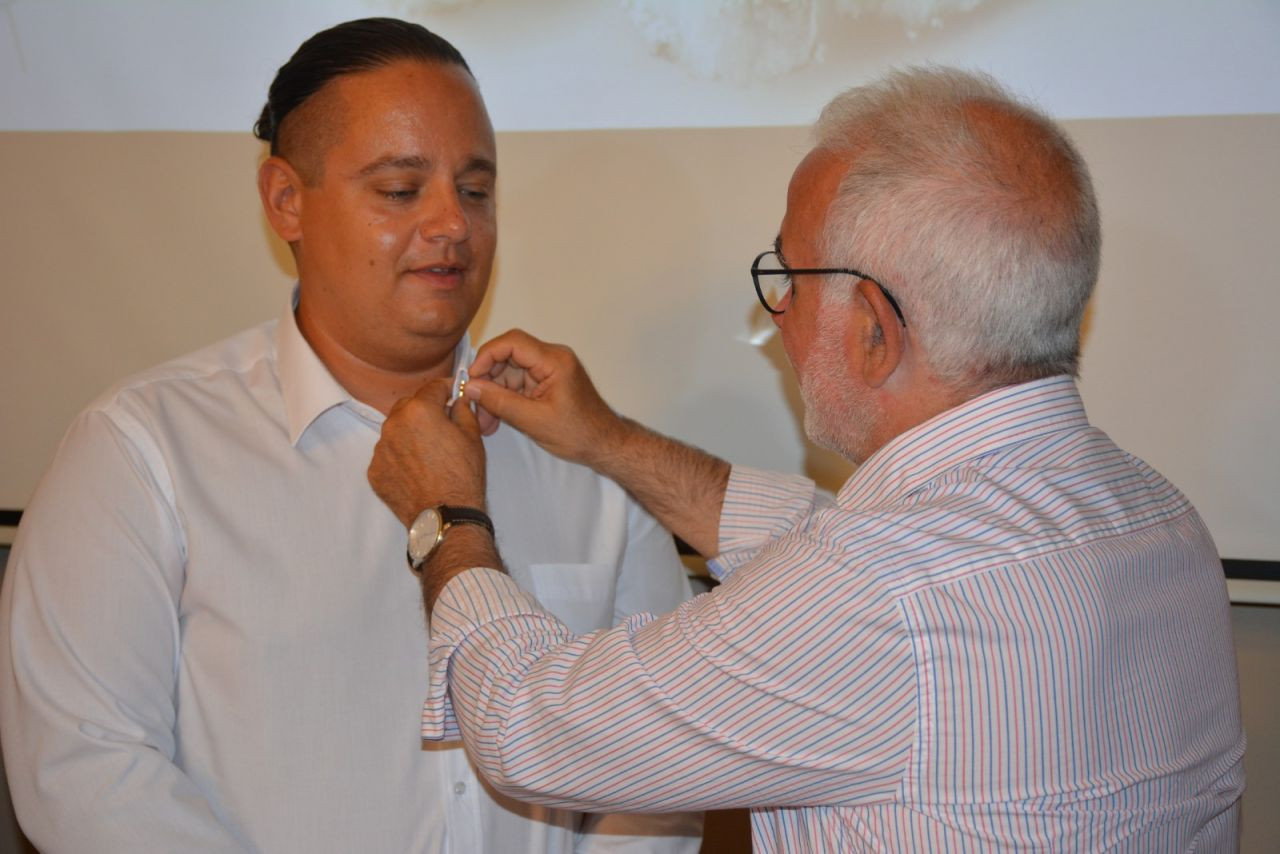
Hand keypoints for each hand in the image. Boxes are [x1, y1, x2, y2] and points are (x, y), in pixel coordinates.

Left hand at [369, 377, 486, 527]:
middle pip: (409, 405)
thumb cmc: (462, 476)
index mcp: (419, 410)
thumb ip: (463, 409)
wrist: (445, 516)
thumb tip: (459, 400)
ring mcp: (381, 449)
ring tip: (428, 454)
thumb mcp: (472, 436)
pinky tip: (417, 470)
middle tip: (441, 425)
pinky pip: (388, 454)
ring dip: (410, 434)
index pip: (433, 387)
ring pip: (396, 430)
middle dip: (424, 410)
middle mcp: (394, 424)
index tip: (453, 393)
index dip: (446, 388)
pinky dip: (400, 457)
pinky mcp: (374, 470)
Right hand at [465, 329, 622, 467]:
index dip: (487, 356)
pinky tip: (495, 419)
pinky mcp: (546, 383)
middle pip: (508, 357)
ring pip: (509, 372)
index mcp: (555, 361)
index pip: (513, 342)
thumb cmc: (579, 434)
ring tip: (485, 422)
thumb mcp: (533, 421)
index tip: (471, 378)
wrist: (603, 445)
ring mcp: (549, 370)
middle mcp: (552, 359)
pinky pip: (518, 383)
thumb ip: (500, 402)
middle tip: (474, 406)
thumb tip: (470, 388)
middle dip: (488, 381)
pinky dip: (505, 399)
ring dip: (494, 394)